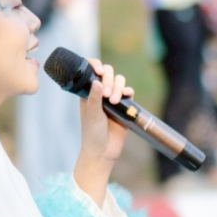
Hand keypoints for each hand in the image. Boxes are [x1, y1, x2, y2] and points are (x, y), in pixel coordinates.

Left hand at [74, 58, 133, 203]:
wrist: (103, 151)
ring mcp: (112, 99)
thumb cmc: (91, 133)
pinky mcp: (124, 106)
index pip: (91, 71)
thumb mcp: (91, 114)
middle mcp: (100, 93)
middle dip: (109, 80)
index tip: (98, 71)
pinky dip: (128, 92)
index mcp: (88, 92)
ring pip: (119, 81)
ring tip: (113, 101)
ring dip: (118, 87)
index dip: (95, 65)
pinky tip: (126, 97)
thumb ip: (94, 97)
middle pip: (108, 73)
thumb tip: (96, 81)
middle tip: (105, 94)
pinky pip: (129, 93)